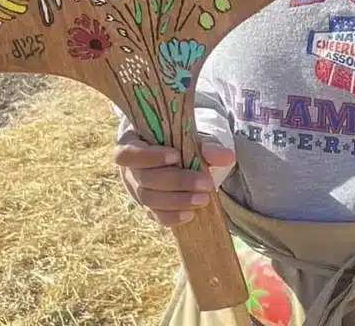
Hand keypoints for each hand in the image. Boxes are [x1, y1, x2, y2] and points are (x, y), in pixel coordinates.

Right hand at [114, 135, 236, 227]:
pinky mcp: (146, 207)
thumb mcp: (189, 137)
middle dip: (176, 182)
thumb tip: (227, 157)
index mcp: (130, 144)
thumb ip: (206, 145)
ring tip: (202, 200)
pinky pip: (154, 215)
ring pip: (149, 199)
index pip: (127, 153)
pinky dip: (172, 217)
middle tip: (205, 183)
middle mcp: (128, 170)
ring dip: (177, 201)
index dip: (149, 156)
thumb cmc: (177, 141)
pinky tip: (190, 215)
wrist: (175, 155)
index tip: (176, 155)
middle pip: (144, 179)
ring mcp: (135, 190)